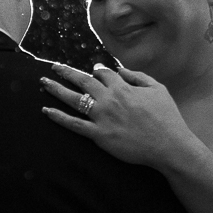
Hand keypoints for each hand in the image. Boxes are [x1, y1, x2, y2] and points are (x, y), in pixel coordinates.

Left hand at [40, 62, 195, 168]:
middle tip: (55, 67)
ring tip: (44, 82)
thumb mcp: (158, 89)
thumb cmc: (167, 117)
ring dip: (56, 89)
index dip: (97, 71)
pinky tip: (46, 111)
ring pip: (73, 99)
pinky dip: (59, 117)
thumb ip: (138, 77)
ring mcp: (101, 117)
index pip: (103, 73)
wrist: (168, 145)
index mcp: (122, 87)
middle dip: (67, 72)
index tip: (94, 71)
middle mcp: (108, 99)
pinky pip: (74, 125)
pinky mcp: (99, 135)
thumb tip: (120, 70)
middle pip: (82, 81)